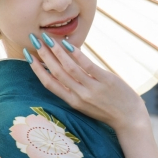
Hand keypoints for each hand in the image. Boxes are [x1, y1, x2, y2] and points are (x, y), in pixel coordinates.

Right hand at [25, 34, 146, 130]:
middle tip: (34, 40)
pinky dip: (76, 53)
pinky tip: (67, 43)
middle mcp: (80, 96)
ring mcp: (93, 88)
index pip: (49, 84)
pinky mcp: (106, 80)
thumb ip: (74, 89)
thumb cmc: (107, 110)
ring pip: (69, 67)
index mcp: (73, 102)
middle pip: (56, 72)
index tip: (27, 56)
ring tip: (47, 38)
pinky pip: (87, 65)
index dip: (36, 69)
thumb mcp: (86, 104)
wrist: (129, 119)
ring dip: (56, 51)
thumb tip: (63, 69)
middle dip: (43, 55)